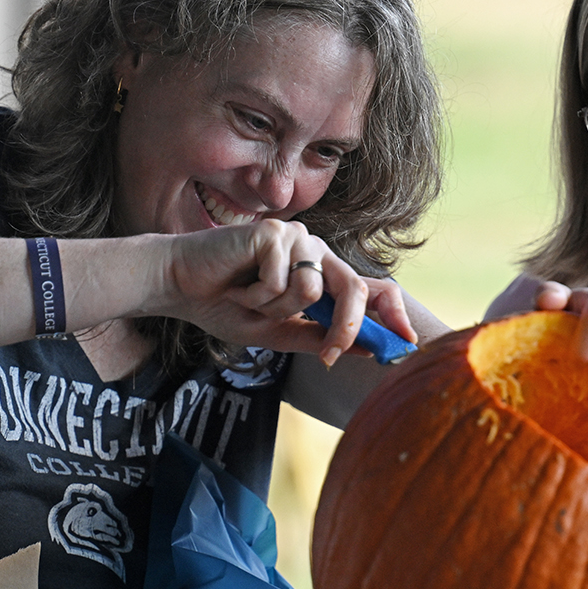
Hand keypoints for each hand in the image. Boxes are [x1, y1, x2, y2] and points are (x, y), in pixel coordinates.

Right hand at [155, 220, 414, 366]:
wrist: (180, 287)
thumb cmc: (226, 306)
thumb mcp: (278, 333)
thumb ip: (319, 337)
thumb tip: (369, 350)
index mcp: (322, 273)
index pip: (369, 288)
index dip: (392, 313)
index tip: (408, 342)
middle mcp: (315, 250)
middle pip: (353, 288)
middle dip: (345, 327)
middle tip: (329, 356)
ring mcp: (296, 237)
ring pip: (310, 290)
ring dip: (275, 309)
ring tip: (248, 298)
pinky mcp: (273, 232)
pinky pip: (281, 281)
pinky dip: (257, 294)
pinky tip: (237, 283)